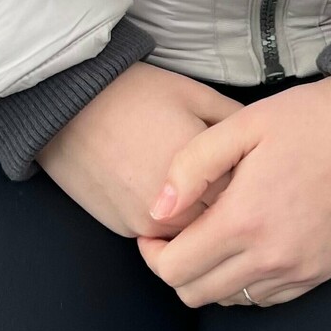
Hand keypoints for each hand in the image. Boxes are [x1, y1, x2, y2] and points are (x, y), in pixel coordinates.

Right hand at [36, 62, 243, 238]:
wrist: (69, 104)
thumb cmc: (136, 93)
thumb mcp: (196, 95)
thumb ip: (234, 123)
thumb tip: (261, 142)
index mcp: (202, 174)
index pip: (248, 195)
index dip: (254, 182)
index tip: (254, 168)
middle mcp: (178, 209)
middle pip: (223, 224)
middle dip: (230, 206)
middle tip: (227, 179)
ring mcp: (148, 225)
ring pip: (193, 236)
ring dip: (201, 218)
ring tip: (197, 184)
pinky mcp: (124, 230)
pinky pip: (162, 237)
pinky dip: (172, 222)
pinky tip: (167, 191)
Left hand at [135, 79, 330, 307]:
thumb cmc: (310, 120)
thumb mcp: (242, 125)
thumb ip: (191, 166)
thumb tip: (158, 210)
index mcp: (244, 219)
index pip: (174, 270)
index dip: (152, 254)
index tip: (155, 231)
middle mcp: (271, 256)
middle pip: (196, 294)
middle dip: (176, 268)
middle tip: (179, 236)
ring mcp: (299, 270)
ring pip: (231, 300)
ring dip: (212, 277)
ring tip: (215, 237)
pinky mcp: (321, 272)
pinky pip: (268, 298)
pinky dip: (248, 281)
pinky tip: (249, 247)